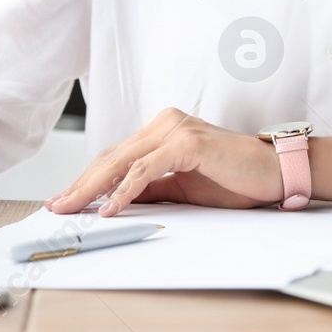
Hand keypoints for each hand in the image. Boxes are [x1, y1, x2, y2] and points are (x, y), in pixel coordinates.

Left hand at [44, 108, 285, 216]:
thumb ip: (152, 189)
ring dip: (93, 187)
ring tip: (72, 208)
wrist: (275, 173)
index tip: (64, 200)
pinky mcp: (187, 142)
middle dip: (81, 184)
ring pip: (122, 160)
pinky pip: (147, 169)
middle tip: (57, 206)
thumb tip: (116, 202)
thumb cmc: (235, 179)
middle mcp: (164, 123)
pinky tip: (110, 207)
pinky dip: (125, 189)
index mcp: (162, 130)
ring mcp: (175, 129)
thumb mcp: (183, 188)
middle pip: (112, 156)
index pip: (115, 156)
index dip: (87, 178)